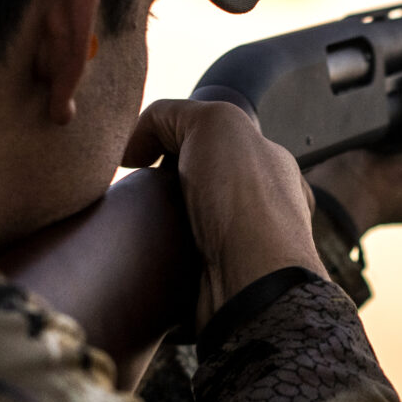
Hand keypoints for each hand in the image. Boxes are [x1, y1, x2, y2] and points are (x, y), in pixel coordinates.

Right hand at [124, 98, 325, 326]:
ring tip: (132, 222)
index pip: (216, 144)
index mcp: (270, 165)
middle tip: (135, 188)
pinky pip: (173, 268)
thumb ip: (173, 115)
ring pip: (182, 228)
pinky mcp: (213, 286)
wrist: (251, 285)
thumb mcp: (213, 122)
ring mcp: (239, 250)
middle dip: (161, 187)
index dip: (175, 142)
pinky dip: (153, 263)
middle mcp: (260, 207)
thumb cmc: (245, 200)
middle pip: (195, 187)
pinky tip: (139, 256)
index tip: (144, 154)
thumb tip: (135, 149)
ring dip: (155, 226)